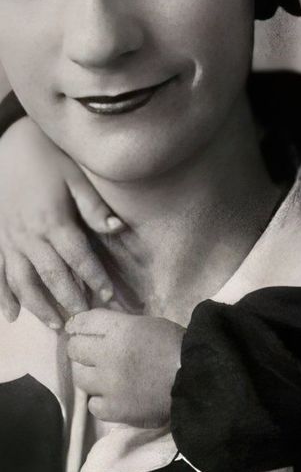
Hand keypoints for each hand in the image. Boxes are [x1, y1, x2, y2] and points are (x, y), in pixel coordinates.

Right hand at [0, 117, 124, 327]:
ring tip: (56, 325)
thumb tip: (118, 228)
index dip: (94, 279)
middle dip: (70, 300)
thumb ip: (94, 207)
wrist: (10, 145)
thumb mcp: (76, 177)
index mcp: (53, 220)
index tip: (109, 297)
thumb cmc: (49, 158)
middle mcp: (28, 235)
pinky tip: (12, 316)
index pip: (79, 258)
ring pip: (23, 282)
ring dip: (39, 306)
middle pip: (52, 276)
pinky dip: (3, 297)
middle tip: (86, 321)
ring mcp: (8, 239)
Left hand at [66, 308, 184, 427]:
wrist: (194, 377)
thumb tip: (101, 328)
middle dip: (80, 348)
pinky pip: (93, 404)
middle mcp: (108, 355)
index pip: (83, 322)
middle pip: (75, 349)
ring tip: (101, 375)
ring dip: (89, 374)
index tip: (76, 328)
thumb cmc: (175, 345)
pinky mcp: (113, 409)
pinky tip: (111, 395)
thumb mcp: (148, 324)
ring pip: (80, 378)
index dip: (77, 324)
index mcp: (120, 330)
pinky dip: (100, 400)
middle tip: (89, 352)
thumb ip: (121, 326)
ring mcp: (108, 384)